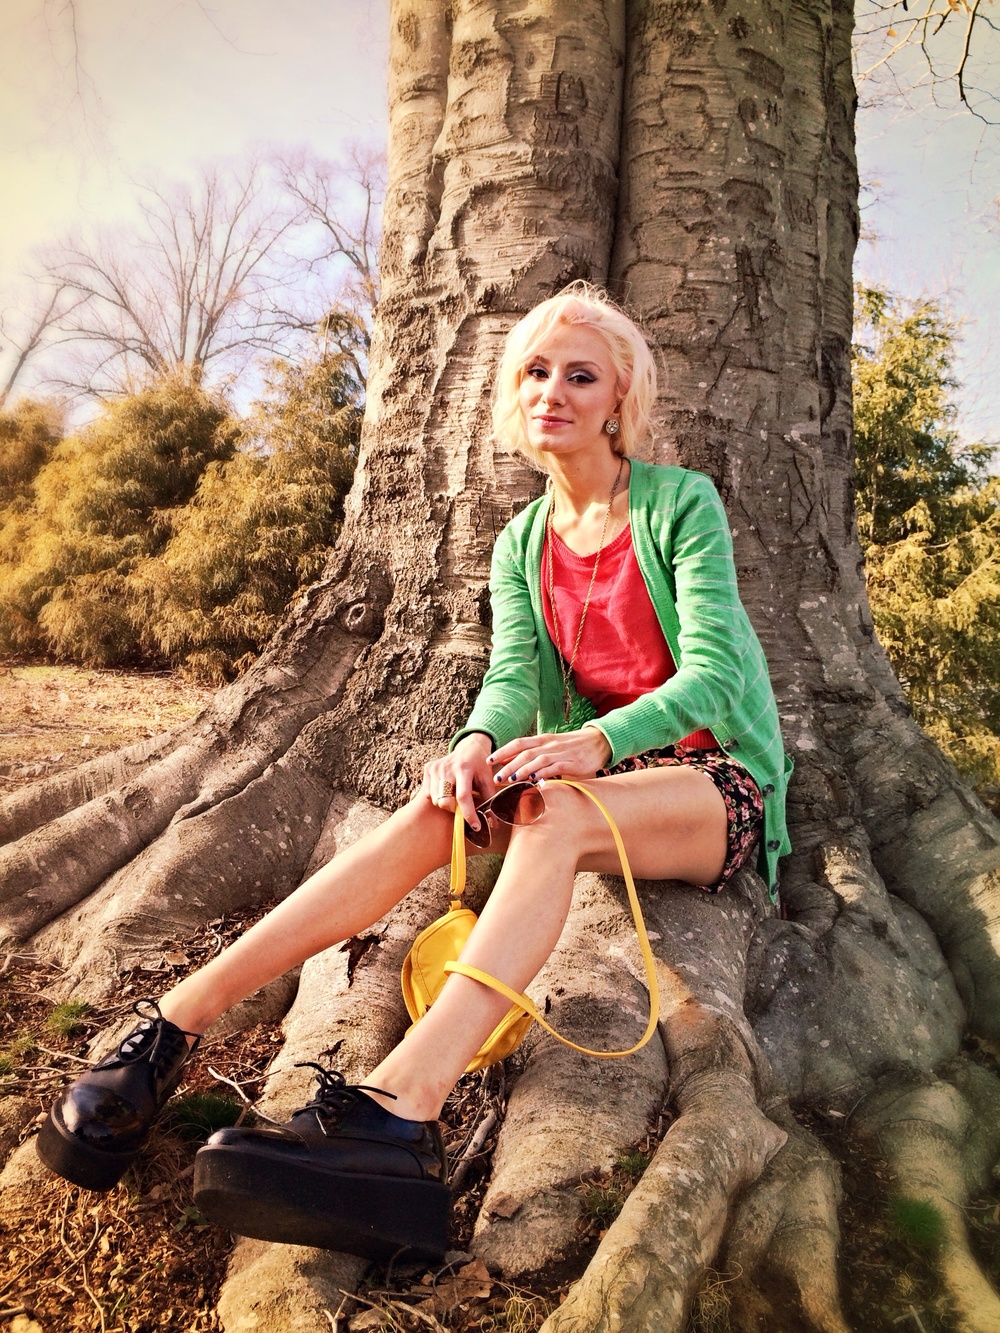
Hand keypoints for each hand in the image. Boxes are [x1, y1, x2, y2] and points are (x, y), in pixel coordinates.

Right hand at [421, 732, 495, 831]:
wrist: (469, 747)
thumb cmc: (480, 765)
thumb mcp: (487, 779)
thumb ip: (489, 800)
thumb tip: (493, 824)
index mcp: (464, 768)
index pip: (463, 796)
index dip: (469, 814)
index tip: (476, 826)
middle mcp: (447, 767)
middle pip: (445, 801)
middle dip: (455, 809)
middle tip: (463, 805)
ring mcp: (435, 767)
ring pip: (436, 800)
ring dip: (447, 803)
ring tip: (455, 795)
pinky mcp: (428, 768)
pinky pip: (429, 793)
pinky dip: (439, 796)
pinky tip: (448, 788)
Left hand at [489, 727, 612, 783]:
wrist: (600, 741)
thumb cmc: (574, 747)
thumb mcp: (553, 748)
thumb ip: (536, 756)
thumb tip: (516, 767)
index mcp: (543, 740)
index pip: (518, 743)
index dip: (503, 751)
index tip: (489, 760)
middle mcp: (549, 744)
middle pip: (523, 752)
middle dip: (507, 764)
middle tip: (495, 777)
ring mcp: (560, 752)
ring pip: (536, 759)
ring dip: (521, 769)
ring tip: (509, 780)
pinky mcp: (571, 762)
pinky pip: (554, 767)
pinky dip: (542, 773)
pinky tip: (533, 779)